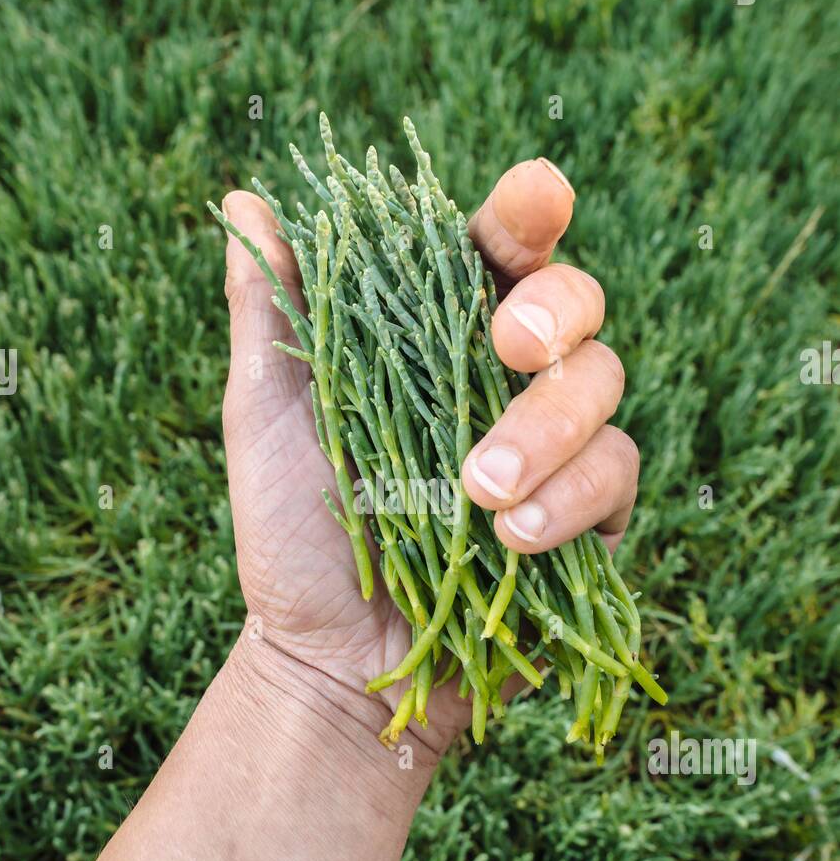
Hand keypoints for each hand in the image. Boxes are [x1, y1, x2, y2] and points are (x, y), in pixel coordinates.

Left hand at [219, 157, 637, 762]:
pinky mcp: (589, 520)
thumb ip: (269, 312)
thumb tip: (243, 200)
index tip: (533, 199)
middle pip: (576, 303)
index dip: (527, 213)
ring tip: (477, 492)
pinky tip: (510, 540)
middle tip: (504, 349)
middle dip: (553, 313)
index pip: (498, 250)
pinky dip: (570, 501)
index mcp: (437, 334)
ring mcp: (556, 448)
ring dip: (547, 428)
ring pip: (604, 386)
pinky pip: (617, 478)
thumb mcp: (267, 415)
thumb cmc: (293, 532)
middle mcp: (506, 379)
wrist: (329, 660)